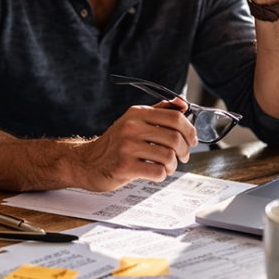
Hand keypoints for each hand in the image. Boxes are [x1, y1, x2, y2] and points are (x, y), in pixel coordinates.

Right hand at [73, 98, 198, 191]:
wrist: (86, 162)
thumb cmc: (114, 144)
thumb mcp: (133, 121)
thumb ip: (158, 111)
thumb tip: (183, 104)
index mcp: (137, 113)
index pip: (175, 117)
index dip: (190, 130)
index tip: (192, 140)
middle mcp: (131, 127)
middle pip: (175, 138)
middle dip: (185, 151)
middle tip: (182, 157)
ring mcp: (127, 147)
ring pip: (168, 156)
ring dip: (173, 165)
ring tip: (166, 167)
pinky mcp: (124, 166)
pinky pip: (157, 172)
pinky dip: (162, 175)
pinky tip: (155, 174)